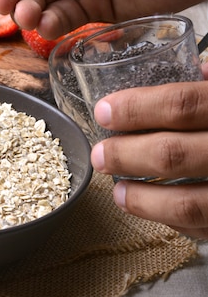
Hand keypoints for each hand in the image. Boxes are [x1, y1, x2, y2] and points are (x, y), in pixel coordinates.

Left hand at [90, 69, 207, 238]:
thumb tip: (198, 69)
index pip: (180, 105)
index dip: (137, 108)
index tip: (104, 111)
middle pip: (173, 154)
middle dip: (126, 155)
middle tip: (99, 155)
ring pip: (187, 204)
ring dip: (143, 199)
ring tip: (117, 190)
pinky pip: (202, 227)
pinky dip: (171, 220)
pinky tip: (150, 209)